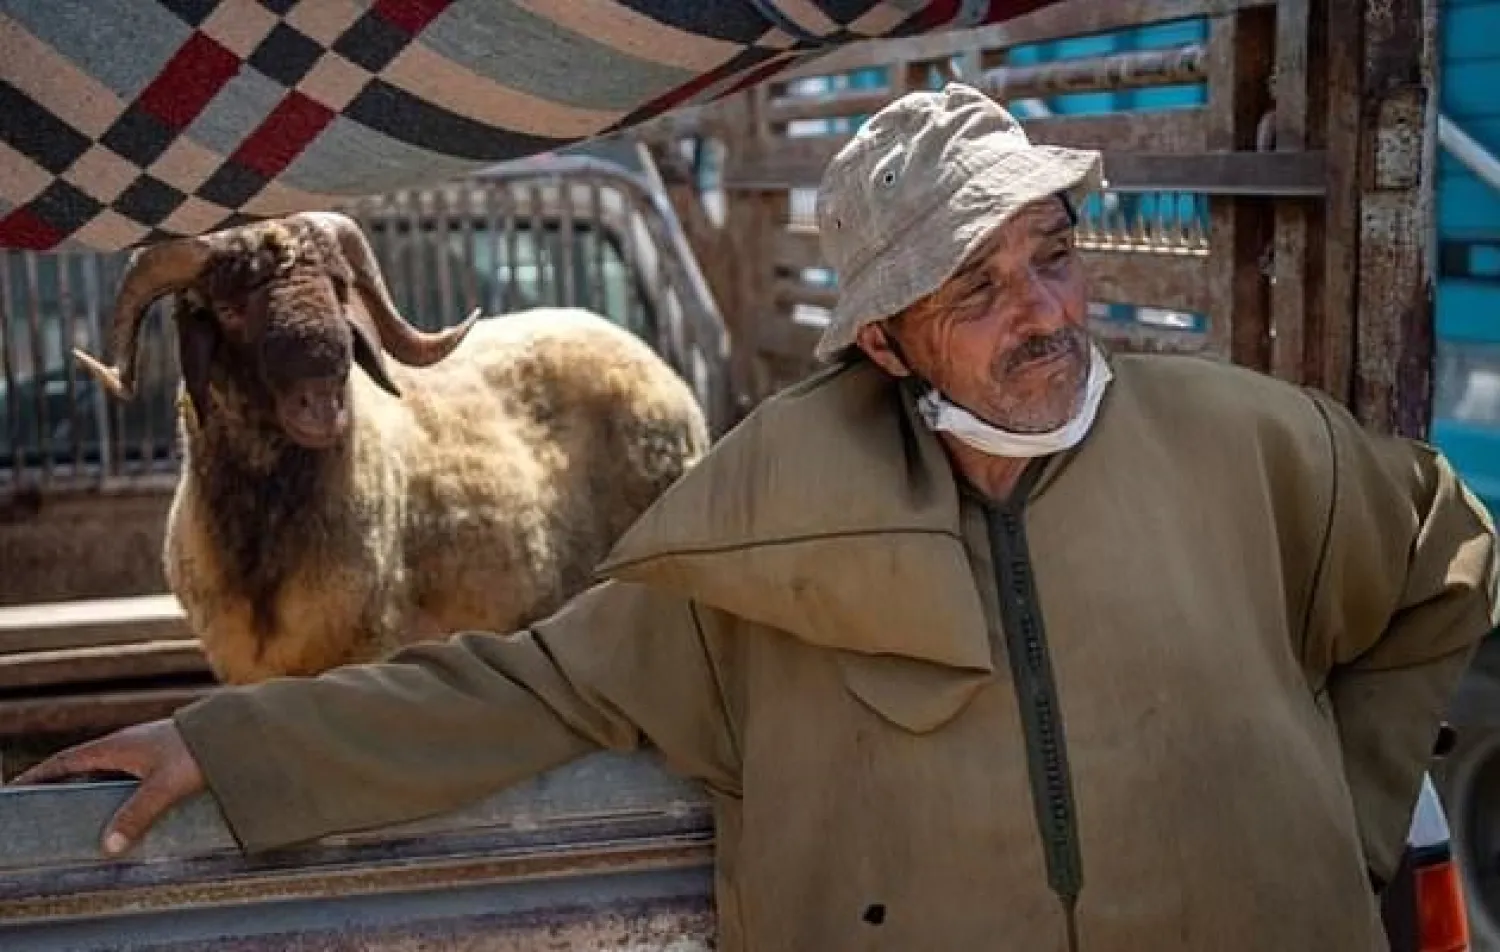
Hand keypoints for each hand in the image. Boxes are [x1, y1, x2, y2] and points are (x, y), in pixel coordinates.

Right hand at [9, 719, 204, 856]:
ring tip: (78, 812)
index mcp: (116, 746)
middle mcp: (127, 744)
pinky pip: (128, 774)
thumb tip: (109, 846)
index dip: (41, 774)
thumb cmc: (200, 750)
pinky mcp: (164, 755)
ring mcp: (145, 748)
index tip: (18, 788)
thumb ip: (138, 815)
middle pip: (83, 765)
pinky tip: (124, 806)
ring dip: (90, 786)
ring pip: (107, 770)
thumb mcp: (165, 785)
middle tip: (43, 804)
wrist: (239, 729)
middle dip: (61, 783)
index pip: (66, 761)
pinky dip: (117, 789)